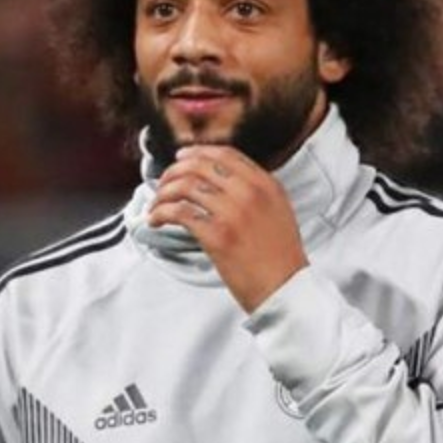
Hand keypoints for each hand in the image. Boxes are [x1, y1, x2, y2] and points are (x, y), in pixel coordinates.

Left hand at [148, 145, 307, 311]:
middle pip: (199, 166)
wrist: (287, 289)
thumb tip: (221, 181)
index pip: (224, 154)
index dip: (196, 152)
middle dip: (173, 172)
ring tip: (156, 205)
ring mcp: (233, 213)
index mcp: (266, 184)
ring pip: (185, 186)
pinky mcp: (217, 236)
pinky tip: (156, 221)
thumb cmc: (281, 257)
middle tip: (162, 183)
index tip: (181, 157)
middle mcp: (249, 193)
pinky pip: (179, 213)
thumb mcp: (278, 211)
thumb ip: (256, 191)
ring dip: (162, 194)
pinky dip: (161, 214)